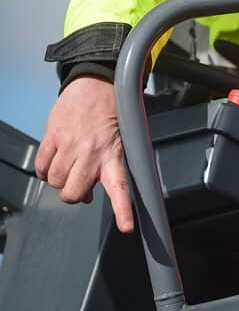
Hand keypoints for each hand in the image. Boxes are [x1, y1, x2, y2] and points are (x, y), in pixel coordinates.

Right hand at [34, 76, 133, 232]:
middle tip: (80, 180)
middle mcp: (93, 152)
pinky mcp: (53, 136)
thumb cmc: (110, 112)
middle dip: (74, 193)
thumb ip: (107, 167)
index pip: (120, 188)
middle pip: (73, 193)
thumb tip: (89, 195)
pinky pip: (41, 166)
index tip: (126, 228)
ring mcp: (71, 145)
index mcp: (114, 154)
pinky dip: (44, 167)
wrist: (96, 82)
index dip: (123, 210)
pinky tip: (55, 156)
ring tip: (70, 161)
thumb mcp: (118, 140)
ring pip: (55, 181)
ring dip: (59, 178)